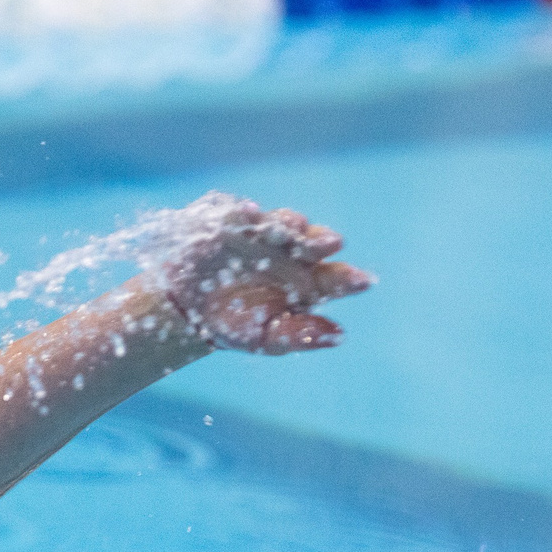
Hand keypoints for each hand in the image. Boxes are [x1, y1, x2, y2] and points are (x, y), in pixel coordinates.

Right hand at [154, 194, 372, 354]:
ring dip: (288, 224)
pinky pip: (243, 215)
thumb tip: (340, 336)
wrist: (188, 309)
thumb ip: (301, 336)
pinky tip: (248, 213)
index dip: (348, 279)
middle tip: (332, 243)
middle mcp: (292, 255)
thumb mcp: (266, 338)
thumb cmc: (234, 326)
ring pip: (283, 225)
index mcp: (306, 284)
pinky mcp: (237, 222)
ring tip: (293, 228)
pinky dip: (245, 213)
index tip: (364, 281)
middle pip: (314, 244)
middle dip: (321, 242)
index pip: (334, 279)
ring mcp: (265, 235)